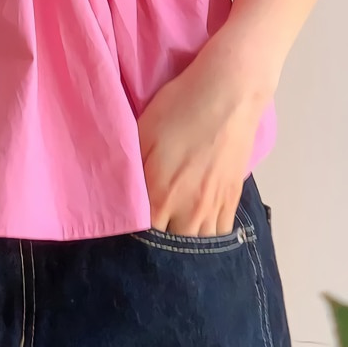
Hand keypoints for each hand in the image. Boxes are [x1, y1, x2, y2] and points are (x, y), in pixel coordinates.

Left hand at [136, 37, 272, 236]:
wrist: (228, 95)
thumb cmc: (179, 109)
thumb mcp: (141, 135)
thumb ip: (129, 174)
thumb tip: (115, 200)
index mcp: (160, 197)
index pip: (143, 241)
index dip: (132, 244)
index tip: (124, 240)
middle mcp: (188, 211)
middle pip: (171, 252)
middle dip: (158, 252)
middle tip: (147, 243)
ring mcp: (214, 207)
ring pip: (198, 247)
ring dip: (184, 247)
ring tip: (172, 241)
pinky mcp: (232, 199)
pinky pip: (222, 234)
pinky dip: (208, 238)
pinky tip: (197, 231)